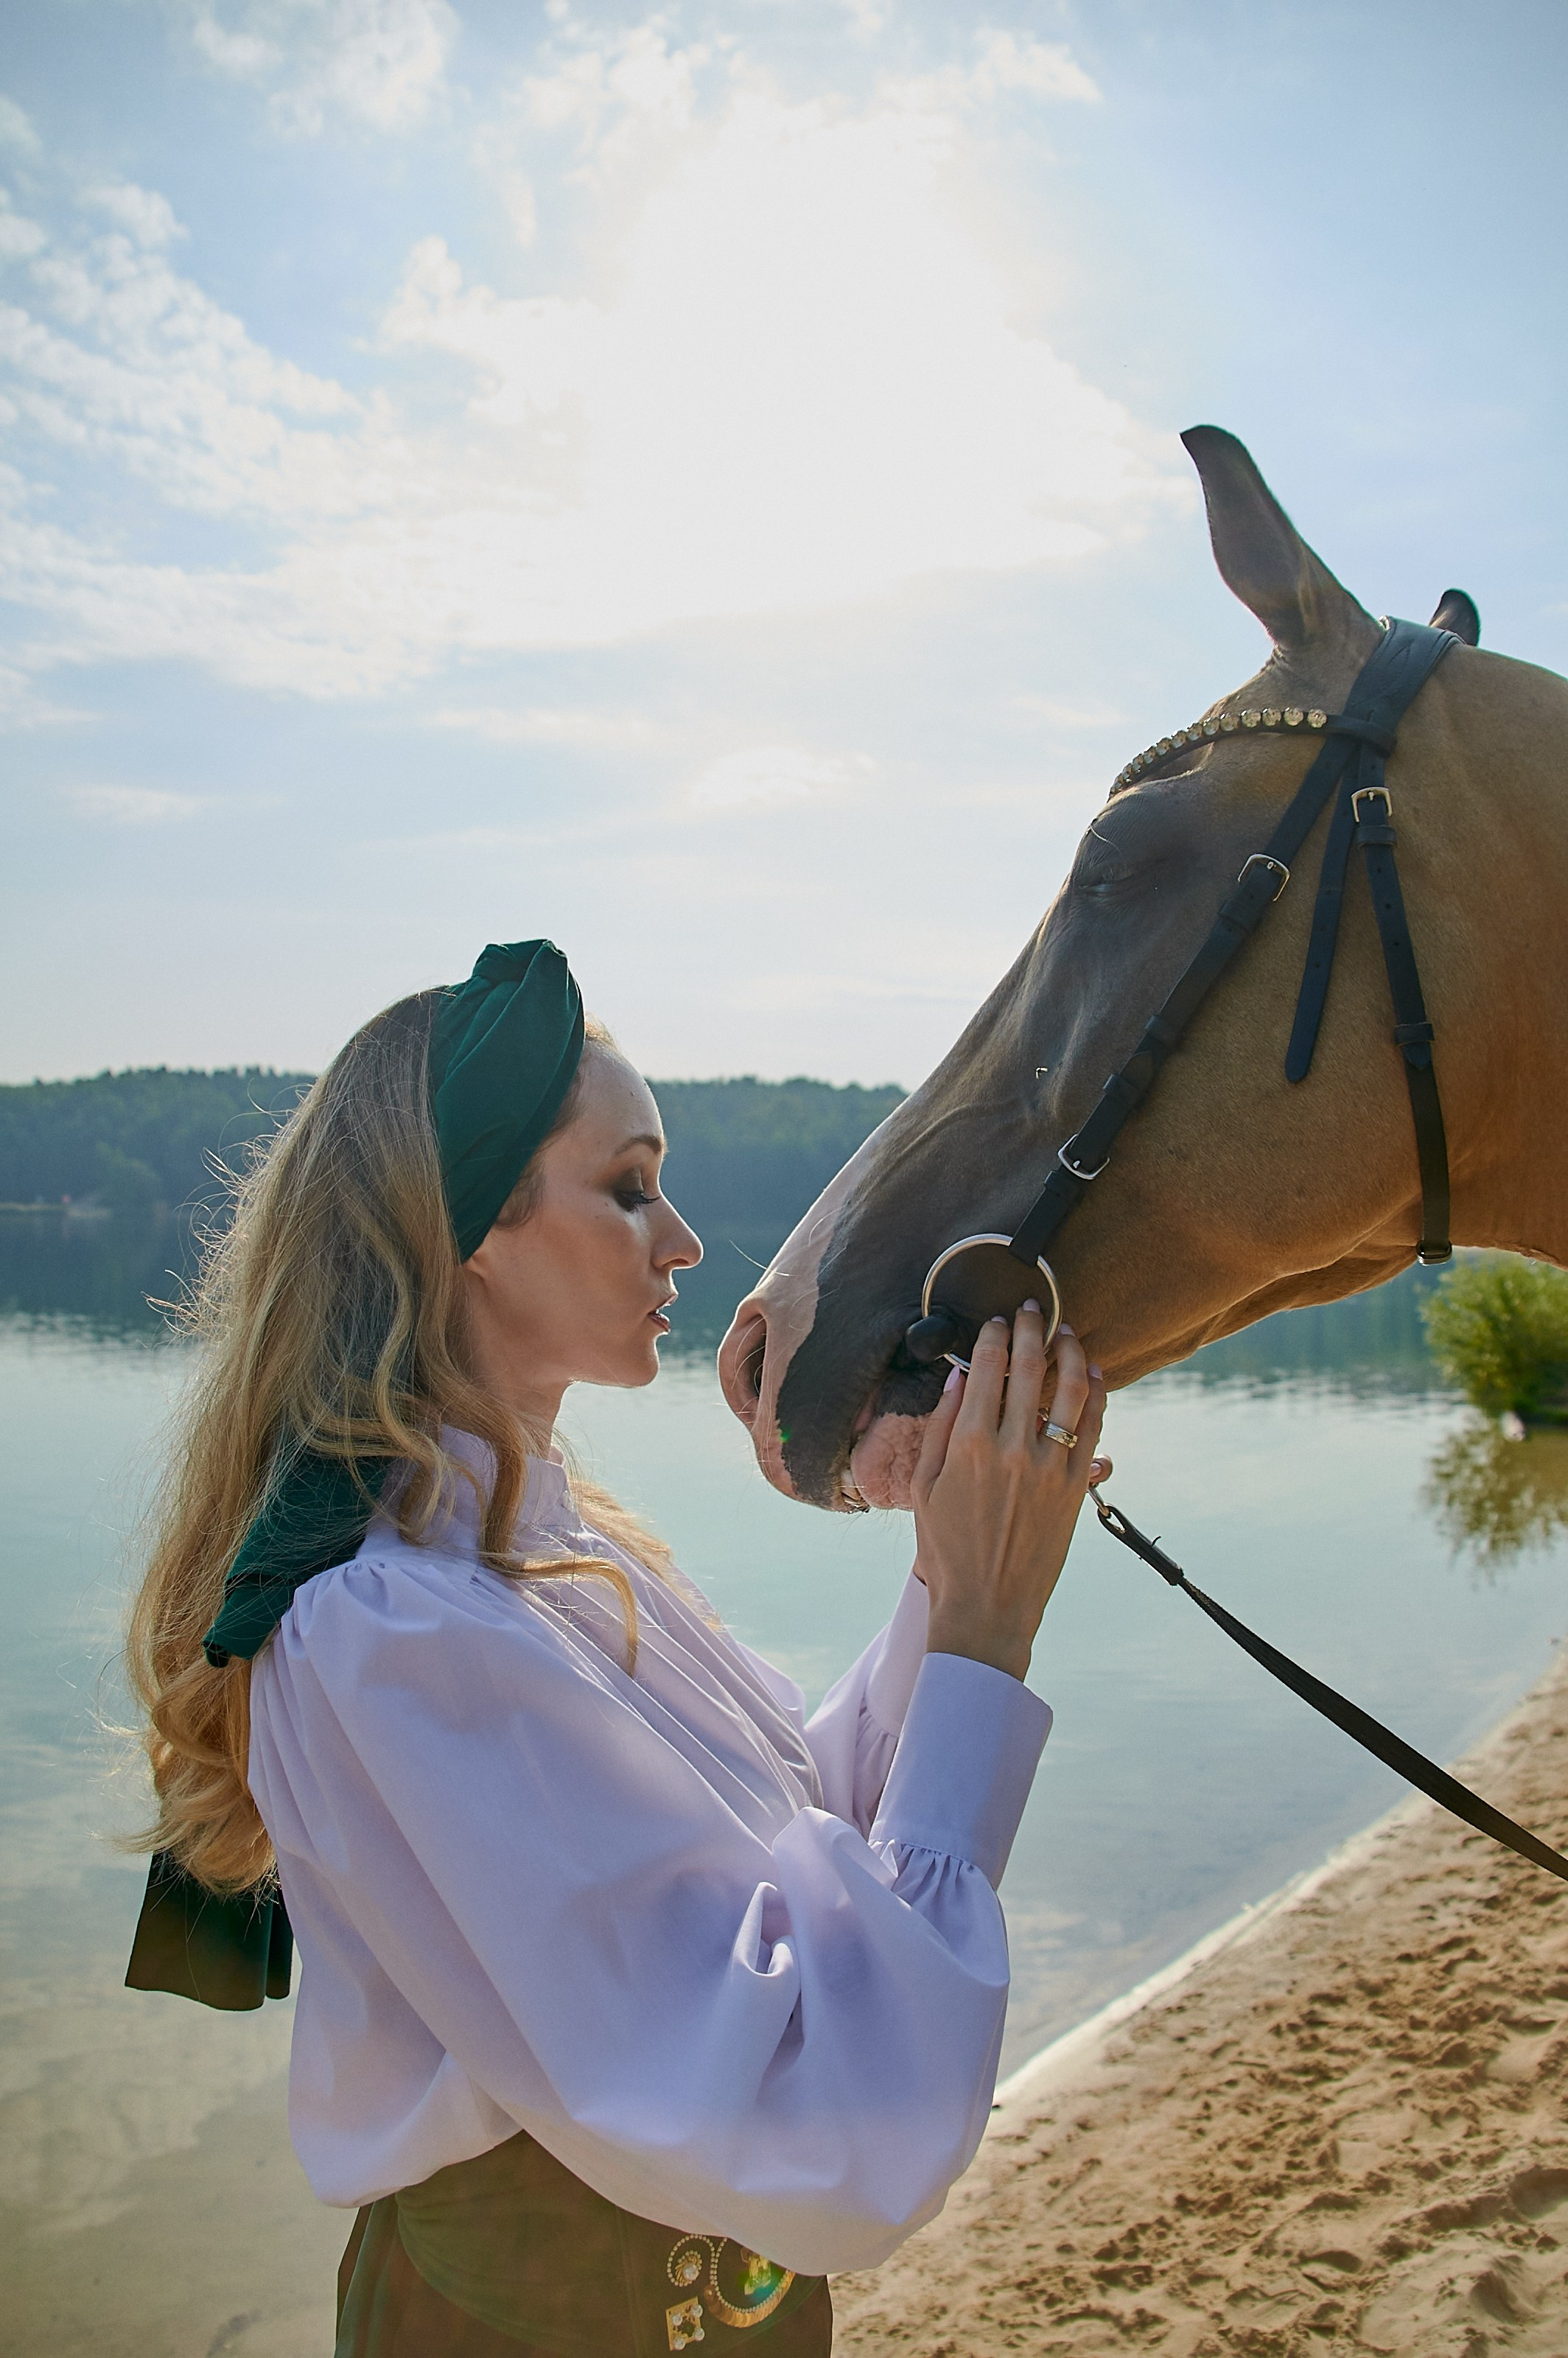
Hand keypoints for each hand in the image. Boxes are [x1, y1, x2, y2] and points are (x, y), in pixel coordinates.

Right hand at [912, 1306, 1106, 1681]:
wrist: (987, 1607)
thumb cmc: (947, 1549)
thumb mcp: (924, 1487)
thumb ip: (940, 1426)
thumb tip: (956, 1377)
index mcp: (969, 1444)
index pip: (987, 1368)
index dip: (993, 1335)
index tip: (995, 1320)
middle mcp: (1013, 1448)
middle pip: (1030, 1367)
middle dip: (1031, 1328)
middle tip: (1032, 1309)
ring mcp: (1050, 1467)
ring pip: (1070, 1389)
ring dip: (1071, 1352)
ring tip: (1067, 1333)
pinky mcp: (1075, 1487)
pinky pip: (1093, 1427)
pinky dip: (1097, 1394)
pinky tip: (1095, 1374)